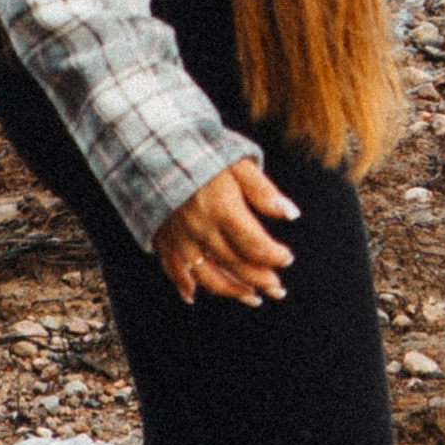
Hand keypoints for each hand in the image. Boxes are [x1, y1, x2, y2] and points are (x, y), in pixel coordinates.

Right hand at [155, 156, 298, 305]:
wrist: (151, 145)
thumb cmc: (201, 150)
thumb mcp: (238, 161)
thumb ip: (263, 191)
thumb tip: (292, 214)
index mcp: (223, 209)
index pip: (255, 244)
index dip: (274, 256)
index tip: (287, 258)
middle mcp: (202, 229)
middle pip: (236, 264)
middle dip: (261, 280)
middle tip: (279, 290)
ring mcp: (180, 237)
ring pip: (209, 276)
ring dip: (232, 291)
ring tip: (253, 298)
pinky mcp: (162, 237)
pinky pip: (173, 269)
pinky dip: (183, 285)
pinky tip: (193, 296)